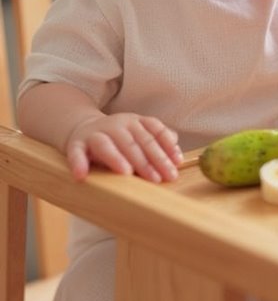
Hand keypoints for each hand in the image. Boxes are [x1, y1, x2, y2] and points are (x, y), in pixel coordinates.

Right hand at [65, 112, 182, 182]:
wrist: (82, 128)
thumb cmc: (118, 138)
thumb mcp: (139, 134)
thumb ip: (158, 141)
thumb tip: (177, 154)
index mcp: (135, 122)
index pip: (154, 131)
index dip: (167, 147)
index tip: (177, 164)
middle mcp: (117, 125)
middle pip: (134, 142)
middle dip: (149, 161)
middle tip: (159, 178)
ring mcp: (96, 133)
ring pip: (107, 145)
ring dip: (116, 158)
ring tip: (126, 173)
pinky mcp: (76, 144)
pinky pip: (76, 153)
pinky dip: (78, 163)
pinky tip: (82, 175)